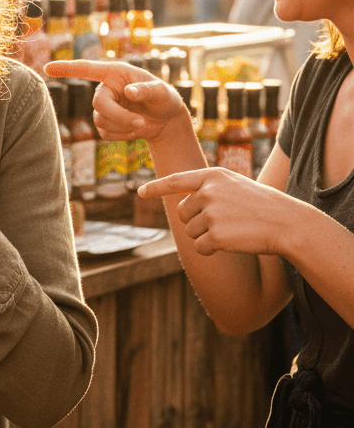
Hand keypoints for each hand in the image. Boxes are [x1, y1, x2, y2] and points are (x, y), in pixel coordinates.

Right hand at [44, 58, 189, 143]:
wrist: (165, 120)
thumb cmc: (164, 98)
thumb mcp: (162, 92)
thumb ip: (147, 90)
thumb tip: (129, 92)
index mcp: (115, 73)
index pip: (86, 69)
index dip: (66, 68)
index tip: (47, 68)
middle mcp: (105, 88)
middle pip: (98, 104)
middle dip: (119, 116)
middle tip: (141, 123)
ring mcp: (103, 106)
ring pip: (100, 121)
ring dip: (123, 127)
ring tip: (142, 124)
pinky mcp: (105, 123)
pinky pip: (104, 133)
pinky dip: (122, 136)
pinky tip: (134, 131)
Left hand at [138, 168, 287, 256]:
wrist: (287, 223)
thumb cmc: (262, 206)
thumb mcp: (234, 186)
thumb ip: (208, 190)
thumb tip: (183, 205)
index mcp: (212, 176)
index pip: (176, 180)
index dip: (156, 187)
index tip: (140, 192)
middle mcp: (207, 192)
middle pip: (182, 213)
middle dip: (196, 222)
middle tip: (224, 222)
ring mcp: (211, 213)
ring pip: (190, 232)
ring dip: (206, 236)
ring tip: (232, 230)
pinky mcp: (216, 235)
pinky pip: (200, 248)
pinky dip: (211, 250)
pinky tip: (231, 244)